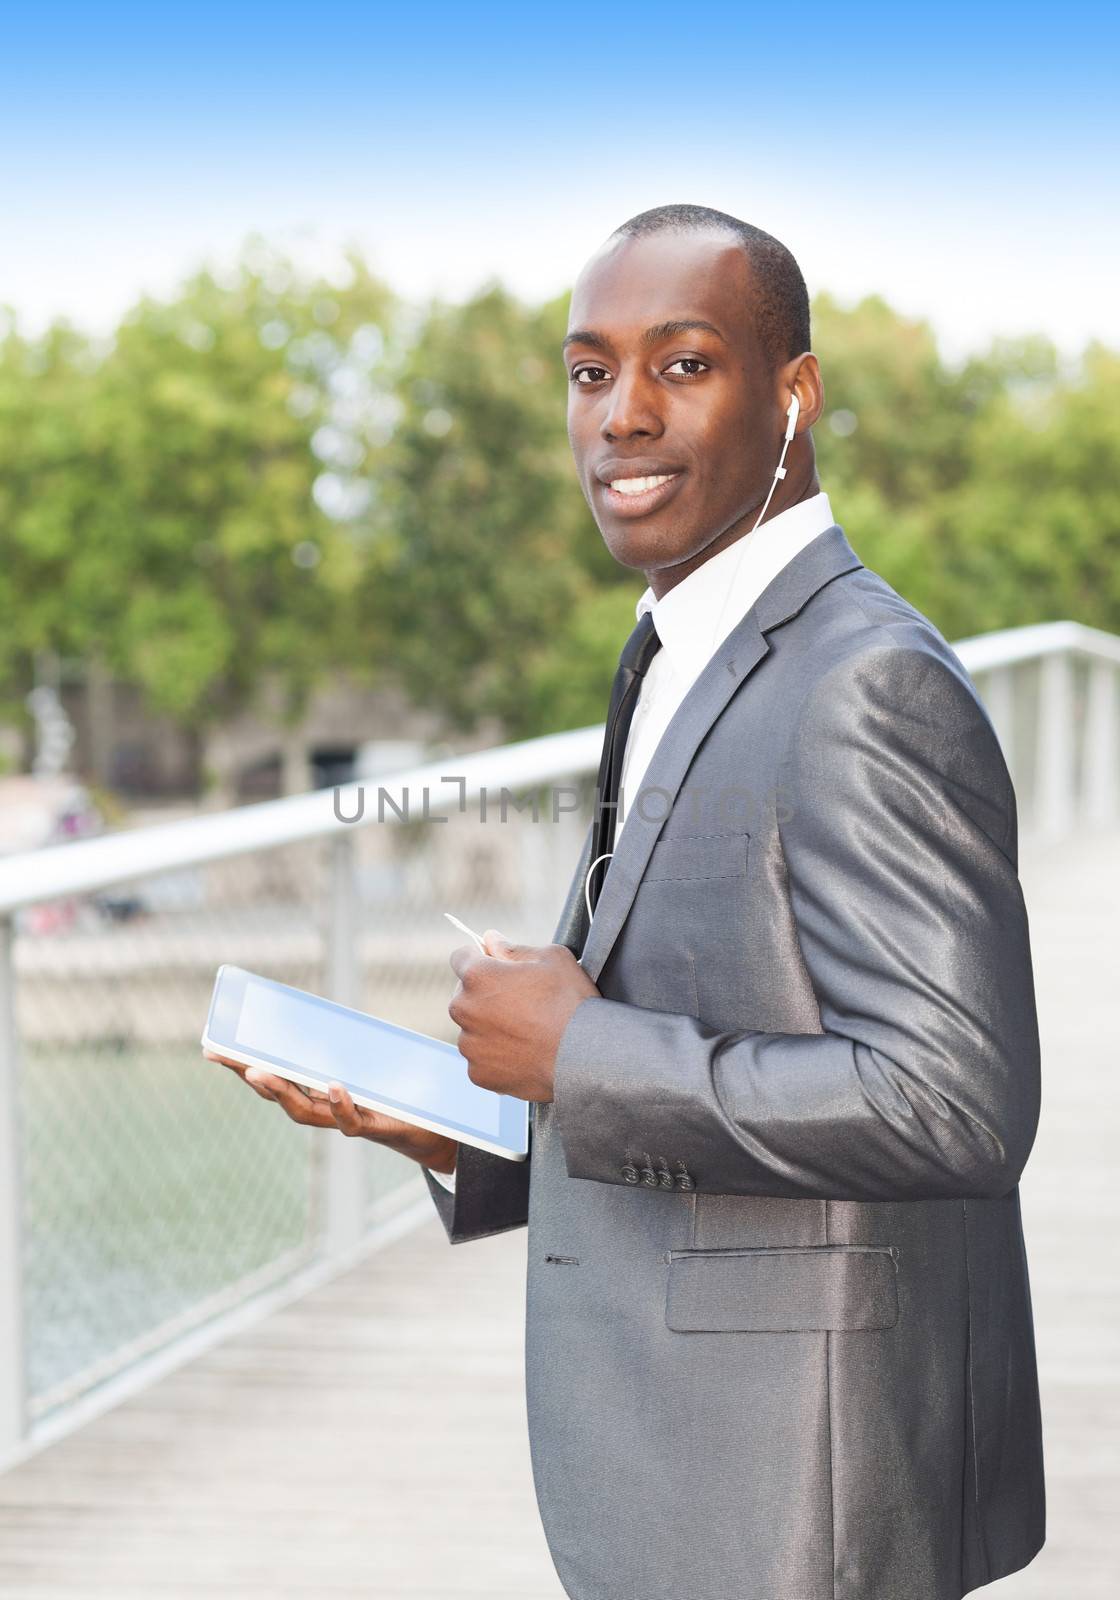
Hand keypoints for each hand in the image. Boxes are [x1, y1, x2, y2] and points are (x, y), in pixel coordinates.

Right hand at [201, 1051, 457, 1174]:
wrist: (429, 1128)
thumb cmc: (393, 1090)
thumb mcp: (365, 1061)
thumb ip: (343, 1042)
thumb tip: (318, 1008)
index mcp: (315, 1091)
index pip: (270, 1077)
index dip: (239, 1064)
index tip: (210, 1047)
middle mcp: (322, 1109)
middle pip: (277, 1094)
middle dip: (247, 1074)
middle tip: (223, 1057)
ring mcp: (344, 1119)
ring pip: (304, 1111)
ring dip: (280, 1091)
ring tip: (257, 1073)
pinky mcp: (372, 1126)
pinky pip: (351, 1118)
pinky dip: (340, 1103)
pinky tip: (332, 1086)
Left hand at [447, 929, 598, 1101]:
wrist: (586, 1058)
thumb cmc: (571, 1003)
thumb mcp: (552, 958)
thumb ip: (513, 947)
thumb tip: (490, 940)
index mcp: (477, 976)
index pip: (460, 957)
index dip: (479, 959)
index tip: (495, 967)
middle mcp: (464, 1010)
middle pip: (465, 995)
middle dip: (485, 995)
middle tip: (520, 1002)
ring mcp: (470, 1045)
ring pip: (472, 1029)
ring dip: (489, 1027)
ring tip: (526, 1031)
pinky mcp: (478, 1073)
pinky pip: (481, 1058)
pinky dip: (497, 1056)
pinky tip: (523, 1052)